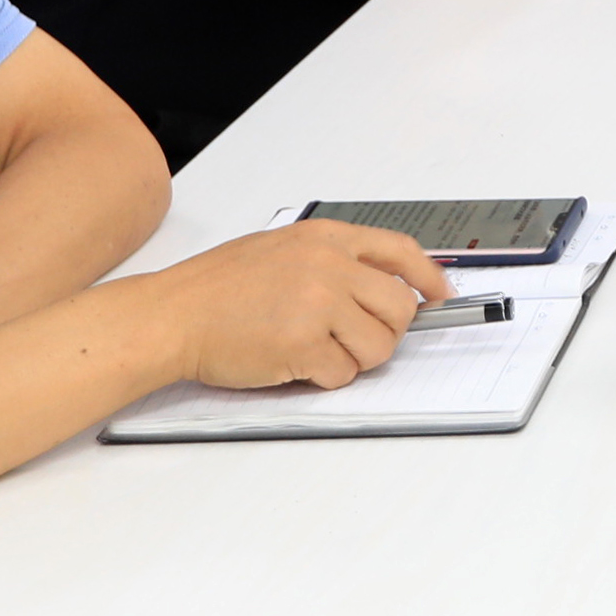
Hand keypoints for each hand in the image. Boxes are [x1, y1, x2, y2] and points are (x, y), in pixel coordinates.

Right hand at [151, 218, 452, 391]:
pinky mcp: (304, 344)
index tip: (442, 295)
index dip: (429, 277)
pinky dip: (325, 378)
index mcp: (326, 238)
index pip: (401, 252)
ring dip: (356, 359)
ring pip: (379, 346)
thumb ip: (331, 260)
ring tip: (318, 351)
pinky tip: (294, 363)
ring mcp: (318, 304)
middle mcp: (329, 266)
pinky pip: (343, 374)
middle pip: (400, 307)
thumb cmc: (217, 288)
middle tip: (358, 341)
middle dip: (388, 332)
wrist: (173, 315)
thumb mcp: (281, 250)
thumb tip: (378, 286)